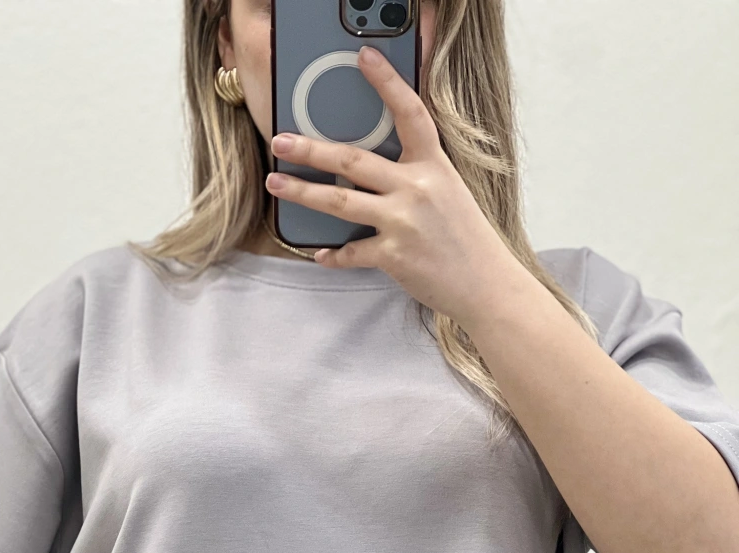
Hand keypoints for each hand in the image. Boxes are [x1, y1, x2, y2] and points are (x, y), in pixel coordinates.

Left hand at [265, 44, 532, 330]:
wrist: (487, 284)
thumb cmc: (465, 238)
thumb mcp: (448, 191)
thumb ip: (416, 174)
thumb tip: (371, 168)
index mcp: (433, 166)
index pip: (409, 113)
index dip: (387, 83)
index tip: (363, 58)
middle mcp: (416, 188)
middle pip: (353, 161)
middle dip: (311, 149)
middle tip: (280, 140)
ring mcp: (403, 222)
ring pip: (340, 202)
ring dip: (303, 192)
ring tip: (276, 183)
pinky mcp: (394, 256)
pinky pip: (352, 253)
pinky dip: (333, 255)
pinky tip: (320, 254)